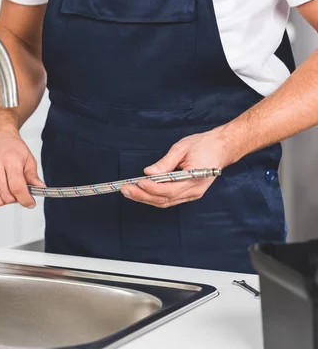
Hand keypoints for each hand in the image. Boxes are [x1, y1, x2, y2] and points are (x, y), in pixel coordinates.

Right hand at [0, 126, 44, 208]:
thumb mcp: (28, 158)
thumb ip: (33, 176)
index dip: (25, 200)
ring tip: (9, 191)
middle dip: (17, 199)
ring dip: (5, 201)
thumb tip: (40, 189)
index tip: (30, 203)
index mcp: (10, 161)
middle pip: (7, 196)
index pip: (17, 188)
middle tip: (20, 193)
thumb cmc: (11, 146)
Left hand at [120, 128, 235, 207]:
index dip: (152, 188)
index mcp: (195, 178)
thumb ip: (165, 162)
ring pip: (165, 202)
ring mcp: (192, 195)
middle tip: (125, 189)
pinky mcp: (188, 194)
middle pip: (164, 199)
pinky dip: (153, 197)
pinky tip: (141, 193)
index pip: (170, 189)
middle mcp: (194, 191)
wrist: (223, 148)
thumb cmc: (204, 145)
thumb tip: (149, 172)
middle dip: (142, 196)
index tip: (137, 182)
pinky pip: (168, 200)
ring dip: (145, 198)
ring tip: (128, 192)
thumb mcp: (182, 148)